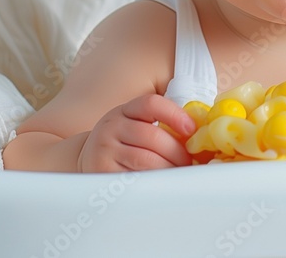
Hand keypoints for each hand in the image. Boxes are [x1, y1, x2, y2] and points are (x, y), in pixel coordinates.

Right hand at [77, 94, 196, 172]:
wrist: (86, 160)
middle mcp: (111, 126)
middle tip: (189, 162)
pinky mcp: (102, 172)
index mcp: (124, 111)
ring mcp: (104, 149)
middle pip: (152, 135)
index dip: (174, 114)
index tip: (192, 130)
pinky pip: (134, 177)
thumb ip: (160, 125)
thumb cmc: (123, 143)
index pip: (151, 104)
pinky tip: (162, 182)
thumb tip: (198, 133)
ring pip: (145, 158)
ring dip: (168, 167)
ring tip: (179, 173)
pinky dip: (153, 181)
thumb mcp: (135, 125)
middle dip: (177, 151)